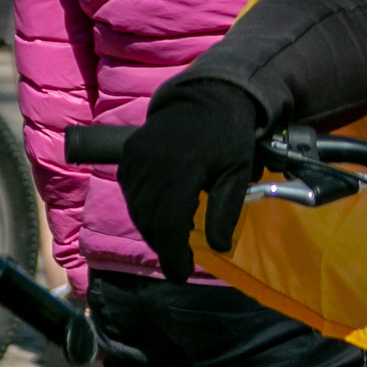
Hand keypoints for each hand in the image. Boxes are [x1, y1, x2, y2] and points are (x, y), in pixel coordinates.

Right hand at [118, 78, 261, 281]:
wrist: (208, 94)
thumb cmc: (229, 135)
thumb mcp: (237, 172)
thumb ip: (226, 210)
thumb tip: (219, 249)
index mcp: (182, 171)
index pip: (169, 226)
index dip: (174, 255)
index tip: (183, 273)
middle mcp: (152, 166)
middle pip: (150, 222)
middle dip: (164, 246)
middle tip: (180, 261)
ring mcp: (136, 159)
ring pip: (137, 210)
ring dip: (153, 230)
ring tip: (174, 241)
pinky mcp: (129, 155)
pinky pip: (130, 193)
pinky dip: (143, 210)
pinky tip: (161, 215)